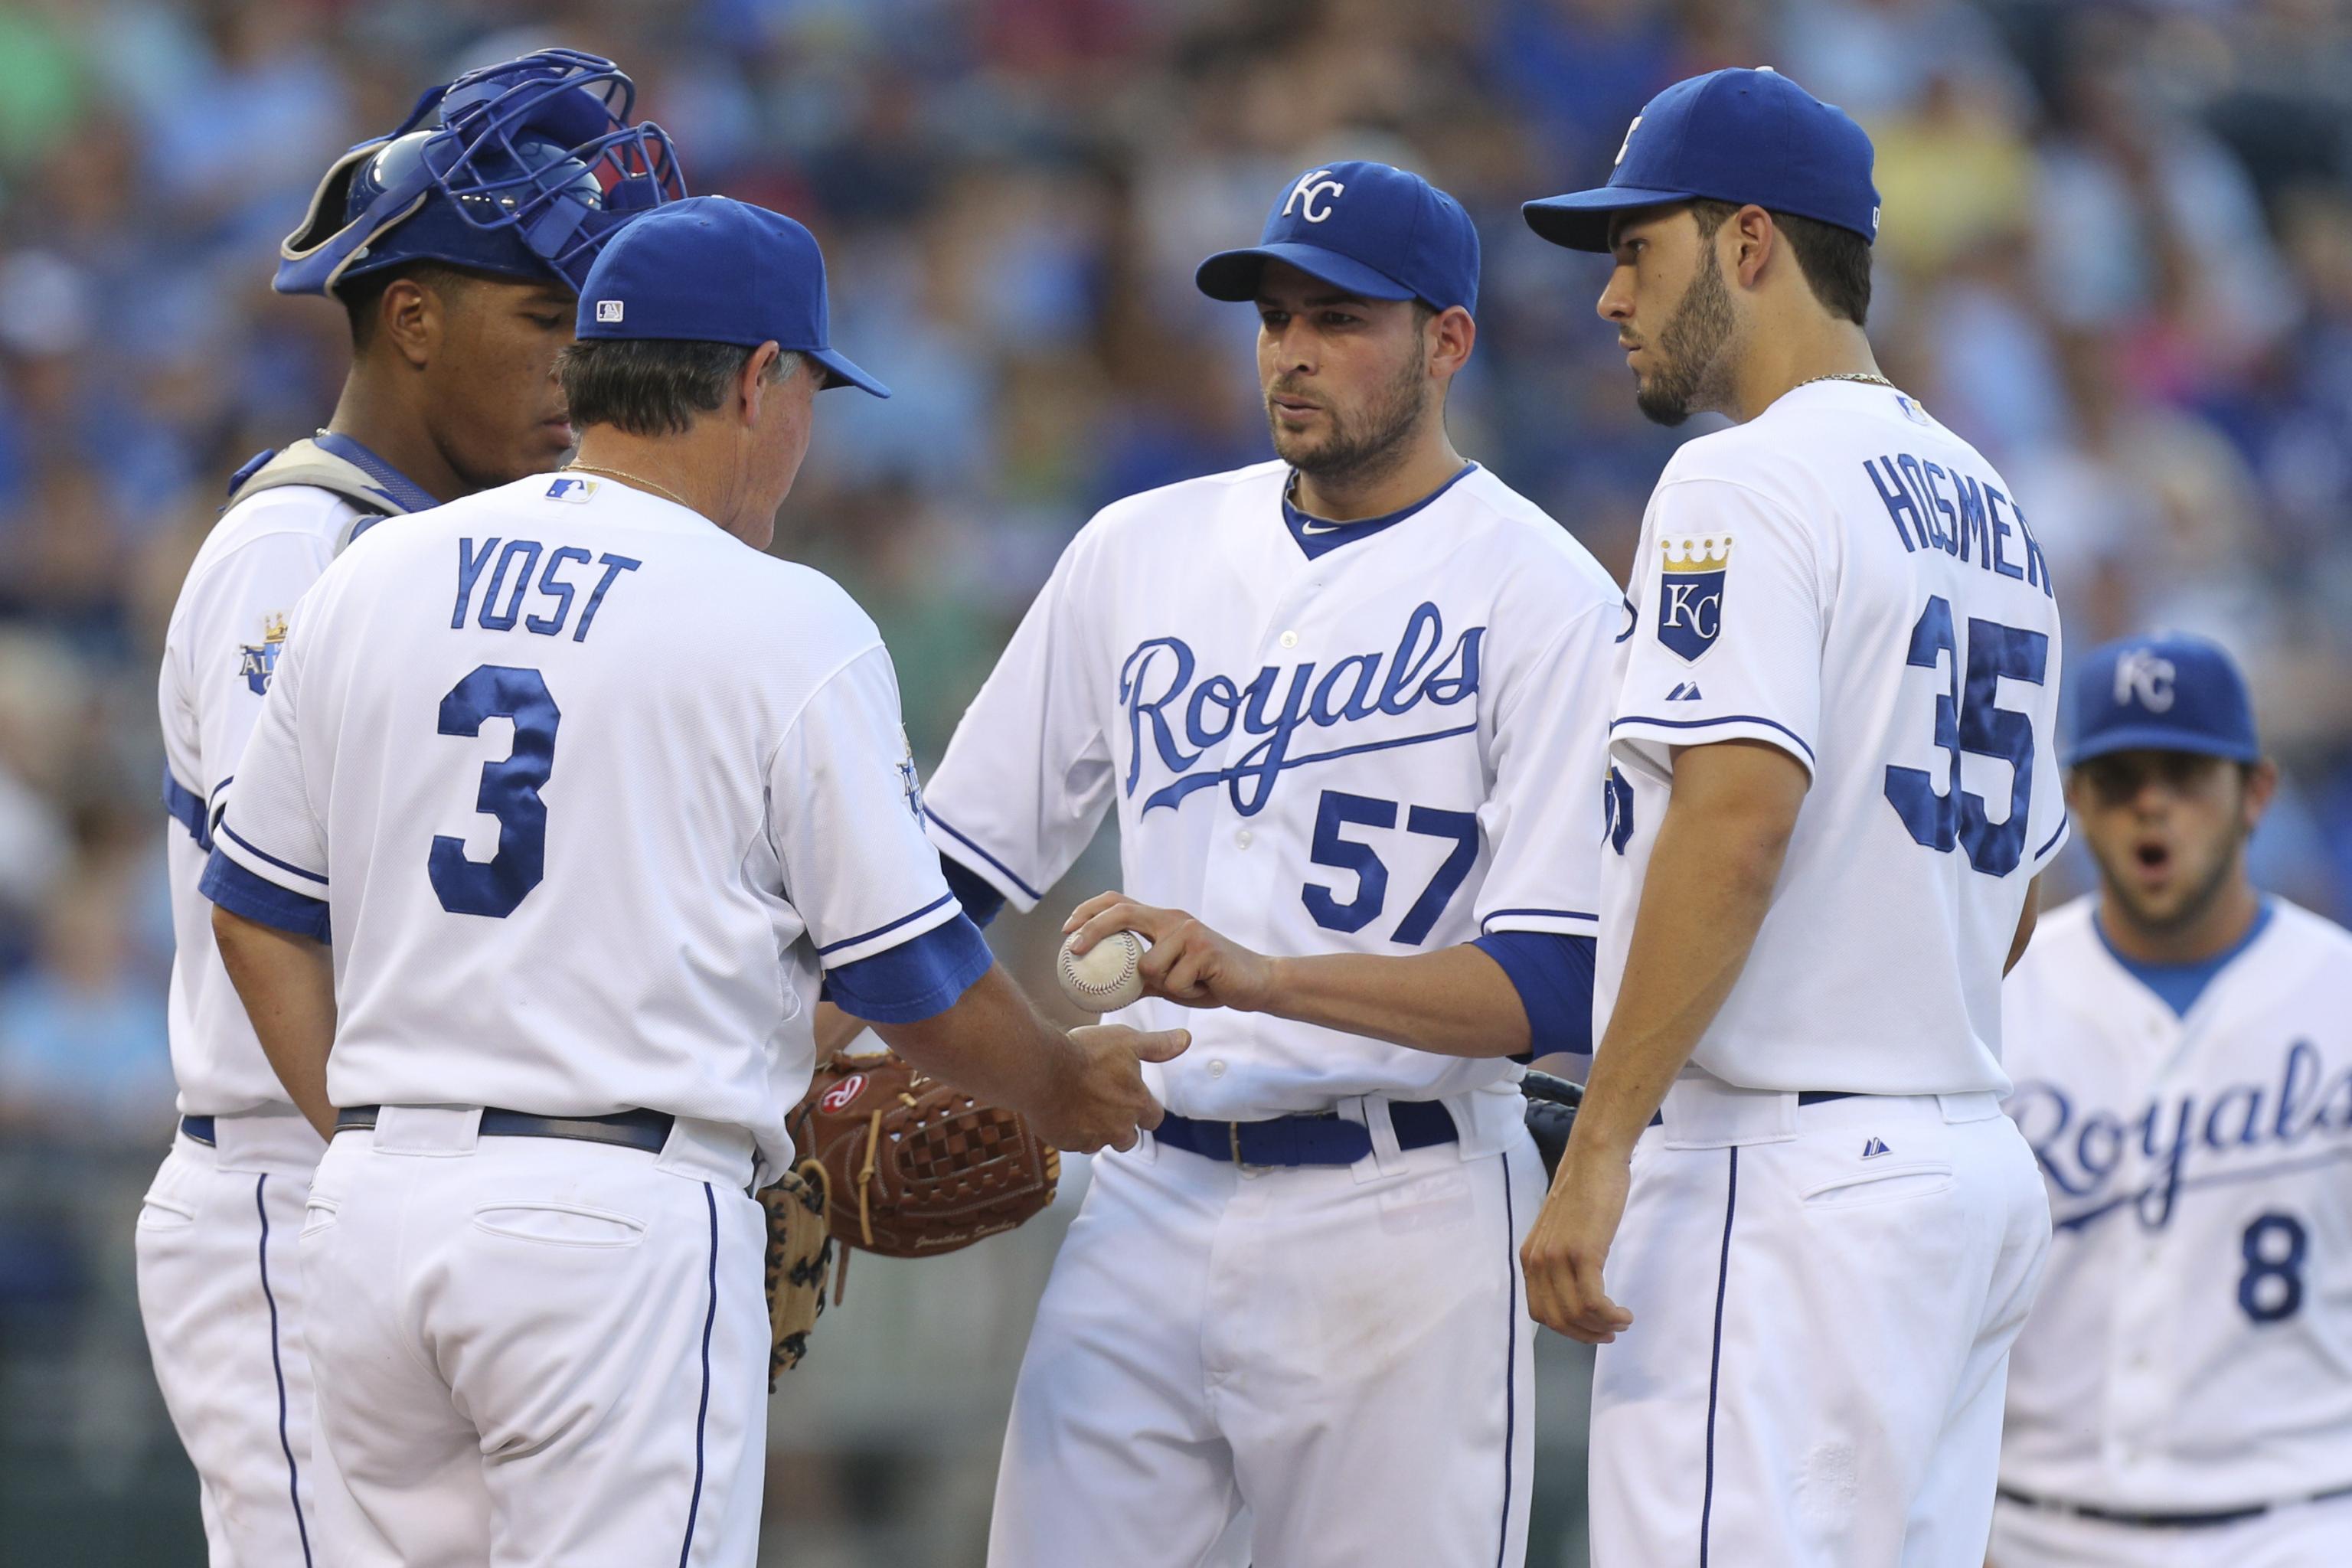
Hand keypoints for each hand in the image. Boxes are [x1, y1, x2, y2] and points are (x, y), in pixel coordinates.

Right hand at [1029, 1023, 1189, 1153]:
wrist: (1042, 1070)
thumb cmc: (1085, 1053)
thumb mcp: (1126, 1041)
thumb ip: (1157, 1045)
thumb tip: (1184, 1040)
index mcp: (1137, 1103)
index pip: (1153, 1118)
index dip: (1146, 1110)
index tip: (1135, 1100)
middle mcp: (1119, 1127)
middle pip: (1129, 1138)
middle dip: (1122, 1127)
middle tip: (1105, 1105)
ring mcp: (1093, 1138)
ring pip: (1100, 1142)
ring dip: (1096, 1130)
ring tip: (1082, 1107)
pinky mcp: (1068, 1143)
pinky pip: (1075, 1143)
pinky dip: (1072, 1131)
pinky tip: (1063, 1111)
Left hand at [1063, 892, 1277, 1011]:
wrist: (1255, 983)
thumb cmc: (1210, 980)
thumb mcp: (1169, 979)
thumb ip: (1140, 977)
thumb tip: (1101, 990)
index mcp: (1162, 920)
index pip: (1119, 903)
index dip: (1089, 911)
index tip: (1067, 930)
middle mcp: (1173, 919)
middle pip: (1122, 914)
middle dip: (1092, 929)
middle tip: (1073, 949)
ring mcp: (1188, 931)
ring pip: (1148, 967)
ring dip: (1164, 987)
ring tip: (1190, 986)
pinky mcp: (1204, 948)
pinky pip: (1174, 982)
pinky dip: (1184, 994)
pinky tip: (1205, 988)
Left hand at [1520, 1145, 1635, 1343]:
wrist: (1594, 1160)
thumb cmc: (1585, 1193)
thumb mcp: (1561, 1232)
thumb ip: (1559, 1261)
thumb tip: (1573, 1291)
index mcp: (1530, 1258)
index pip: (1540, 1312)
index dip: (1567, 1329)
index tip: (1591, 1330)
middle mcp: (1537, 1261)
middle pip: (1556, 1319)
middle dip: (1585, 1335)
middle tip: (1609, 1334)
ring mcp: (1558, 1257)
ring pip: (1575, 1314)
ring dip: (1602, 1327)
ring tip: (1622, 1322)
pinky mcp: (1582, 1252)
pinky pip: (1592, 1301)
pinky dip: (1610, 1315)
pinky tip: (1623, 1313)